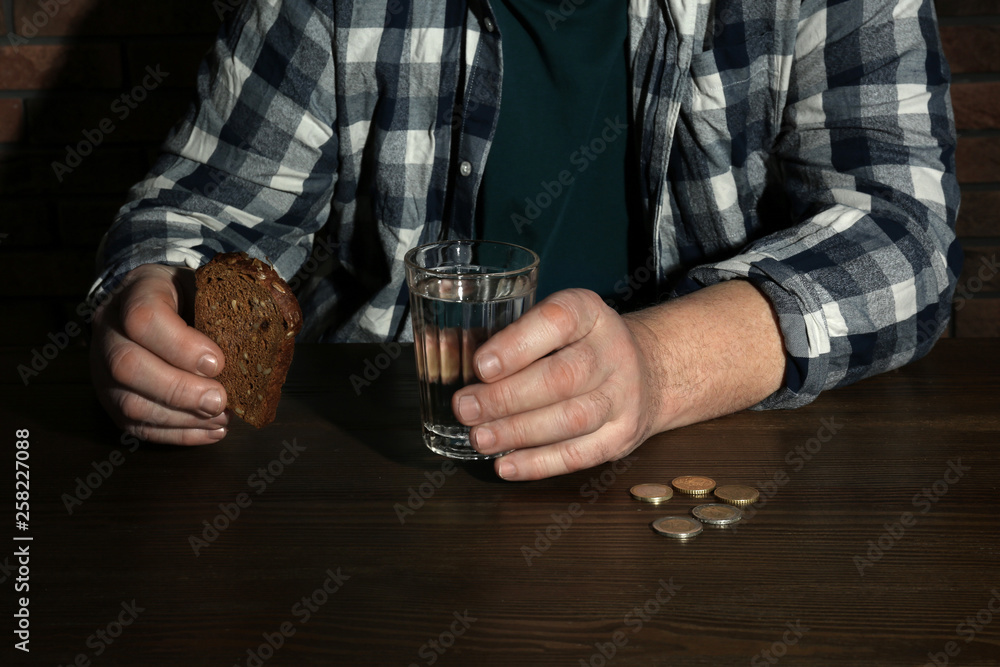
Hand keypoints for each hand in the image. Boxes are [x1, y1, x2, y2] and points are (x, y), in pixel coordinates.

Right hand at [90, 264, 229, 444]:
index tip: (218, 362)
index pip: (144, 318)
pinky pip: (137, 427)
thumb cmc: (187, 297)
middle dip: (180, 390)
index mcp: (135, 292)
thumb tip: (259, 347)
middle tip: (221, 400)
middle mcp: (108, 330)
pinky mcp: (111, 401)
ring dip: (182, 418)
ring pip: (130, 403)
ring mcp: (101, 369)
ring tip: (221, 418)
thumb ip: (223, 311)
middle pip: (128, 366)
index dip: (181, 346)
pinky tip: (211, 431)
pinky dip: (179, 434)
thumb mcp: (205, 287)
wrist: (152, 304)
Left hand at [452, 281, 786, 480]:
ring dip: (518, 432)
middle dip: (507, 397)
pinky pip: (579, 454)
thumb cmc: (580, 344)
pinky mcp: (622, 435)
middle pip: (561, 378)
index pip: (557, 321)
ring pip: (571, 419)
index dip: (517, 345)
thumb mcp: (556, 322)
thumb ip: (510, 335)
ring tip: (480, 437)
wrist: (649, 369)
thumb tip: (442, 353)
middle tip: (466, 408)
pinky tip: (506, 465)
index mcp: (590, 313)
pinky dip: (539, 463)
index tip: (480, 365)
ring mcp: (623, 397)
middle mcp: (612, 352)